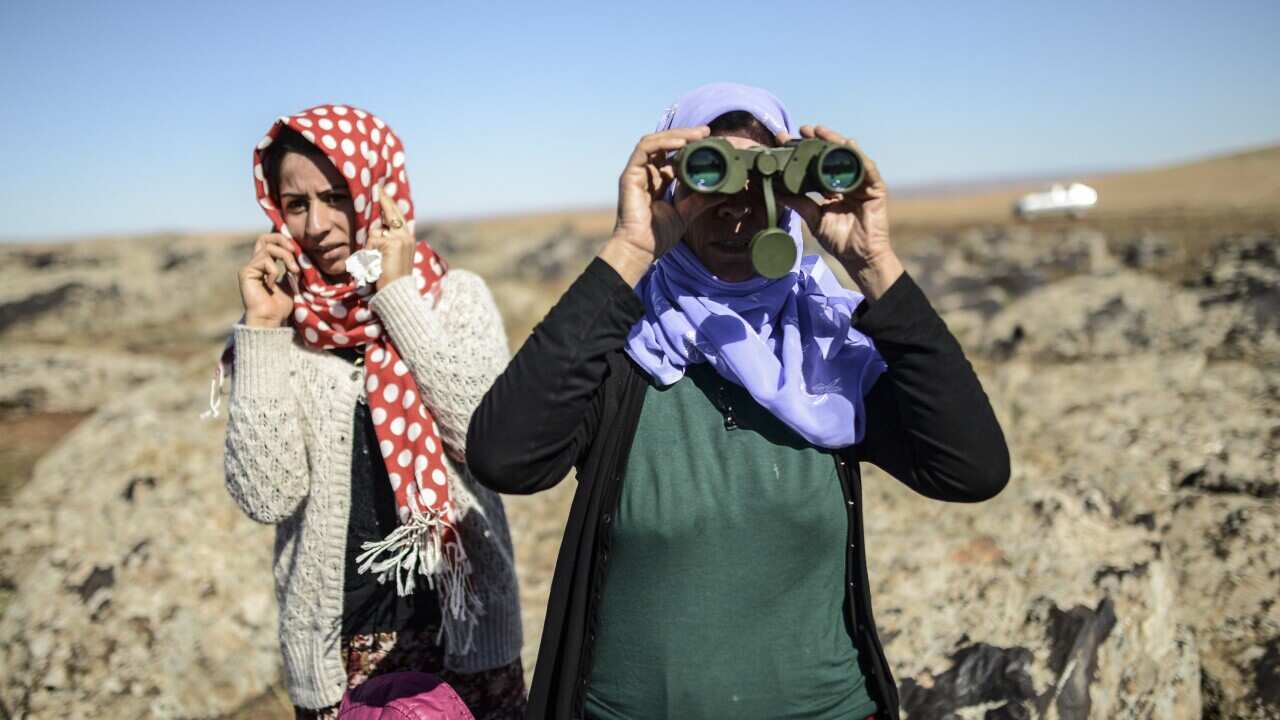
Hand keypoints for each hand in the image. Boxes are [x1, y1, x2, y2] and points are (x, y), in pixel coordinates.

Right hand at [239, 232, 299, 327]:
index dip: (282, 239)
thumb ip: (293, 267)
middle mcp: (255, 264)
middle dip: (283, 242)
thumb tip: (301, 254)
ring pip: (268, 248)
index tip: (297, 250)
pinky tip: (272, 285)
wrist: (271, 319)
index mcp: (265, 265)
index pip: (269, 241)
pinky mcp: (246, 272)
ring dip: (286, 258)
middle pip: (264, 238)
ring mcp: (249, 267)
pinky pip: (265, 261)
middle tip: (295, 253)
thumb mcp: (292, 282)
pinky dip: (274, 271)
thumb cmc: (280, 306)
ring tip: (293, 272)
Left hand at [369, 194, 415, 290]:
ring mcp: (400, 238)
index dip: (389, 203)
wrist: (396, 291)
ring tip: (375, 262)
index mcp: (408, 238)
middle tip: (378, 187)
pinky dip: (369, 253)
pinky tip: (374, 264)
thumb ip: (386, 241)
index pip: (397, 216)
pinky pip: (372, 241)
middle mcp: (406, 235)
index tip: (382, 190)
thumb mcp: (391, 256)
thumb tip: (375, 229)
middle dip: (384, 200)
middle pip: (390, 213)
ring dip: (370, 247)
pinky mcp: (392, 242)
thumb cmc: (390, 277)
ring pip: (375, 233)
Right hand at [599, 127, 722, 285]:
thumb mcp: (685, 214)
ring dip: (676, 134)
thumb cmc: (658, 236)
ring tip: (696, 135)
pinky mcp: (630, 174)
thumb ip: (701, 201)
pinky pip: (645, 149)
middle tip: (706, 132)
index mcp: (658, 181)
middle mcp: (647, 174)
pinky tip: (680, 143)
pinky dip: (663, 142)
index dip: (690, 147)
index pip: (673, 156)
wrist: (640, 249)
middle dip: (686, 135)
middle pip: (665, 145)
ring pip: (655, 142)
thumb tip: (723, 192)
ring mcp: (637, 173)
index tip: (710, 143)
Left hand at [781, 125, 901, 298]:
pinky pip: (867, 168)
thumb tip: (776, 190)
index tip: (786, 141)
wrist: (858, 257)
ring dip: (836, 142)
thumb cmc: (839, 239)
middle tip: (803, 130)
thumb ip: (799, 202)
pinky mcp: (876, 188)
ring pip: (849, 157)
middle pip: (832, 156)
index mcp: (832, 188)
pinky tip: (848, 145)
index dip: (804, 152)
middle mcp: (847, 182)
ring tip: (821, 132)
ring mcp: (862, 184)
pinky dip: (858, 156)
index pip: (816, 165)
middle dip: (819, 141)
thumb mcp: (813, 218)